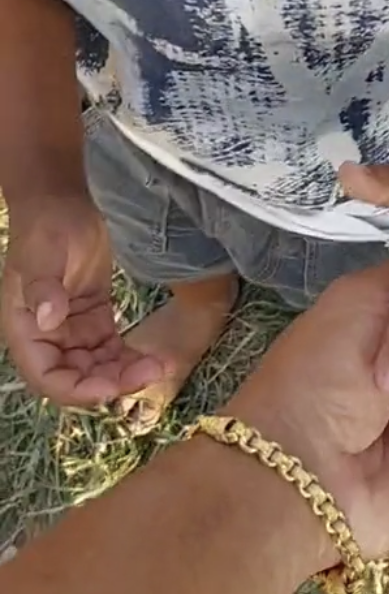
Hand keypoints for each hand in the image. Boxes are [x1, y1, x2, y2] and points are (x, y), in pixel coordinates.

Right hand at [1, 194, 166, 405]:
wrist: (62, 203)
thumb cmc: (45, 228)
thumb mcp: (40, 256)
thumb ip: (42, 289)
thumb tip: (49, 319)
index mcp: (25, 331)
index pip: (47, 377)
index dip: (77, 389)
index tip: (110, 388)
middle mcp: (47, 339)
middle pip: (77, 377)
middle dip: (111, 382)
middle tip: (149, 372)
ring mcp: (71, 331)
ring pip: (97, 367)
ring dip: (124, 373)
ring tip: (157, 366)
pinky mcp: (94, 320)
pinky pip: (111, 349)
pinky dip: (129, 357)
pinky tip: (153, 357)